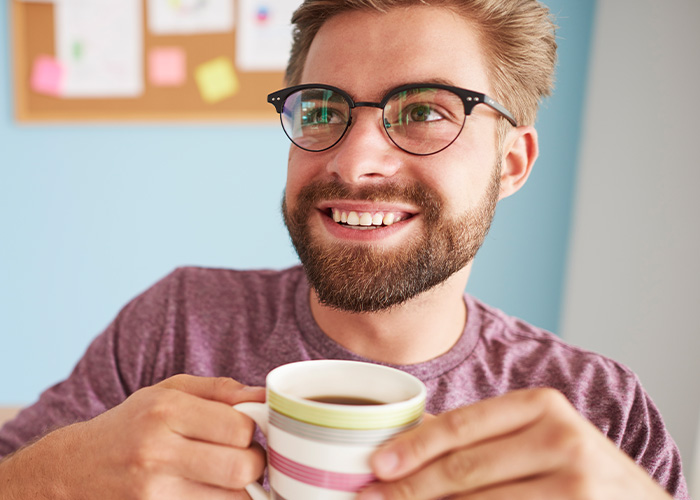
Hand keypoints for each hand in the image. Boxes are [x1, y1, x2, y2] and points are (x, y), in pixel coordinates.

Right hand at [0, 375, 265, 499]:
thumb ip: (219, 390)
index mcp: (166, 411)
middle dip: (254, 464)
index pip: (240, 427)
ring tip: (224, 476)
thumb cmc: (130, 425)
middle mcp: (157, 452)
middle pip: (242, 468)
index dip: (253, 431)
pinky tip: (207, 492)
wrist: (70, 470)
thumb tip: (265, 395)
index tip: (245, 433)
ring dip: (239, 490)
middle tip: (246, 459)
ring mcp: (152, 493)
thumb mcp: (167, 392)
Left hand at [357, 388, 671, 499]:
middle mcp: (560, 438)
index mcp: (540, 405)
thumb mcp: (533, 435)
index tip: (377, 466)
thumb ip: (478, 435)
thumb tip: (407, 439)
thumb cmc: (572, 465)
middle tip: (373, 497)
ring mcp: (573, 483)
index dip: (413, 448)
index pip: (460, 425)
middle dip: (411, 488)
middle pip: (464, 469)